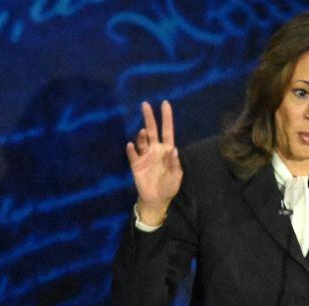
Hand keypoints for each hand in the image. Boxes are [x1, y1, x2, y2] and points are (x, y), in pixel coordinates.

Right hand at [126, 99, 181, 226]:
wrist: (156, 199)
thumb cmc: (169, 186)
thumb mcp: (176, 176)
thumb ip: (174, 163)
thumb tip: (173, 150)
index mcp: (167, 150)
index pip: (167, 130)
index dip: (166, 117)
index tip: (165, 103)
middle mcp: (155, 150)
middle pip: (151, 130)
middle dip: (149, 117)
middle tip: (145, 104)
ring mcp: (145, 156)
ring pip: (142, 141)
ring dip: (141, 136)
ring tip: (141, 132)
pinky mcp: (136, 165)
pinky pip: (133, 155)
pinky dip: (131, 150)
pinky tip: (131, 146)